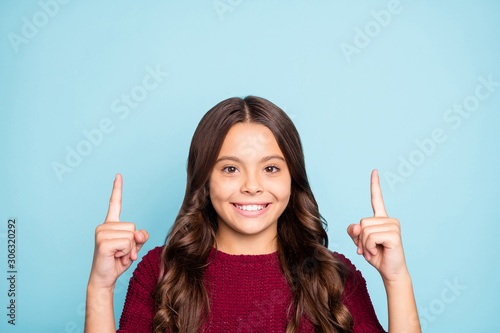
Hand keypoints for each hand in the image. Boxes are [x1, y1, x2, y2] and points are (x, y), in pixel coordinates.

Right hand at [88, 173, 148, 289]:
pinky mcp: (103, 242)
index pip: (115, 203)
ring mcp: (101, 233)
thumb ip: (140, 237)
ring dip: (130, 250)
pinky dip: (126, 253)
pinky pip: (127, 244)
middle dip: (133, 243)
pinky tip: (115, 257)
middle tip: (122, 253)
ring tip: (118, 256)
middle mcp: (104, 226)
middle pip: (134, 227)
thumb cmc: (117, 262)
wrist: (104, 279)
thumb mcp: (133, 247)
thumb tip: (140, 235)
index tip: (118, 175)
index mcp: (111, 224)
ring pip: (131, 236)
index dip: (117, 189)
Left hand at [347, 169, 408, 282]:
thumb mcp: (360, 242)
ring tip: (373, 251)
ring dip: (364, 244)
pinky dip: (368, 247)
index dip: (375, 185)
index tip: (374, 171)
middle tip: (367, 249)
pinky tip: (376, 252)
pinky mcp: (394, 234)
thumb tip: (356, 226)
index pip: (376, 199)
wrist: (390, 272)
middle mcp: (389, 219)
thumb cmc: (377, 256)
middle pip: (362, 222)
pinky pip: (370, 237)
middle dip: (360, 239)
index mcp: (381, 219)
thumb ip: (354, 232)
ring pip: (365, 230)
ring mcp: (393, 225)